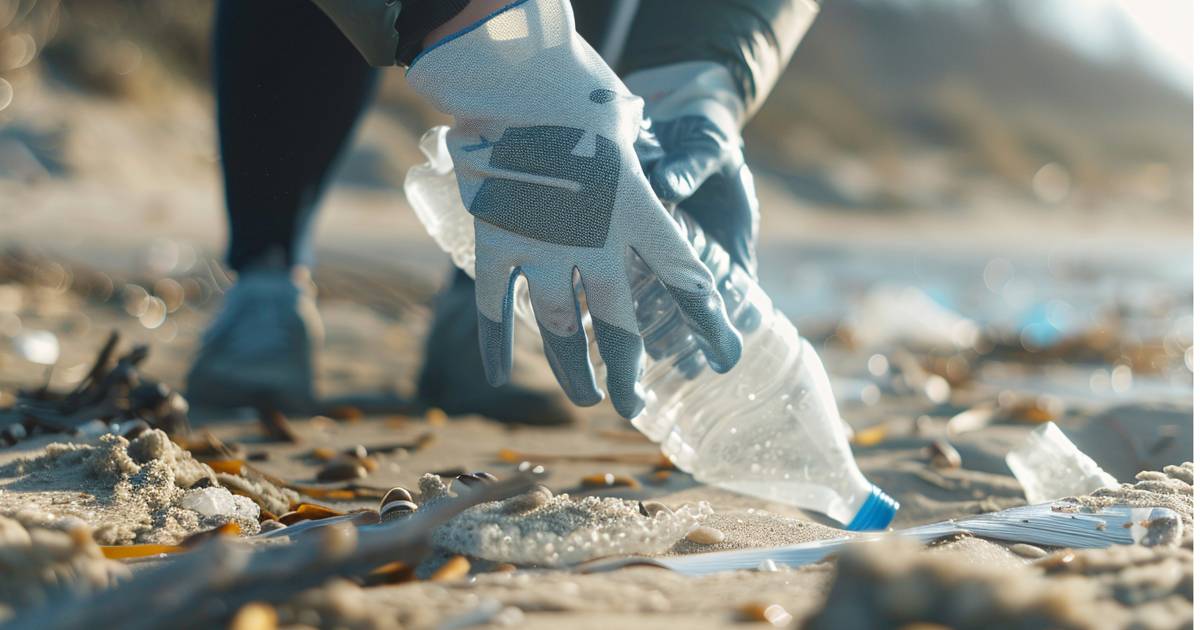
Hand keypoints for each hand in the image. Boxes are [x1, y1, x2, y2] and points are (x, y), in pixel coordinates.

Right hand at [407, 0, 741, 418]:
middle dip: (626, 373)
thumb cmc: (577, 90)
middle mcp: (595, 240)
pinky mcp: (495, 243)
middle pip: (619, 325)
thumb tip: (658, 176)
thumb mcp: (627, 129)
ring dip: (572, 370)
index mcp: (638, 211)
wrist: (512, 74)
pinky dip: (493, 344)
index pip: (684, 280)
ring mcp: (541, 247)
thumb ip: (639, 166)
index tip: (726, 357)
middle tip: (632, 404)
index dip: (708, 325)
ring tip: (585, 397)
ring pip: (562, 329)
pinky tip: (498, 375)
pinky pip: (494, 306)